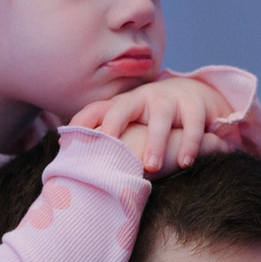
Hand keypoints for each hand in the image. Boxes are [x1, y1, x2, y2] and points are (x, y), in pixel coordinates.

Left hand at [72, 78, 231, 172]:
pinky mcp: (194, 106)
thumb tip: (67, 157)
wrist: (194, 94)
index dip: (81, 123)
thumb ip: (107, 140)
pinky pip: (192, 125)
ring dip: (155, 142)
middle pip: (122, 109)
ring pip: (160, 118)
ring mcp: (168, 100)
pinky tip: (185, 161)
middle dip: (114, 127)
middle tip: (109, 151)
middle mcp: (141, 99)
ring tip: (151, 166)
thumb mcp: (130, 125)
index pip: (95, 110)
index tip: (66, 141)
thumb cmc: (152, 118)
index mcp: (122, 105)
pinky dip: (189, 144)